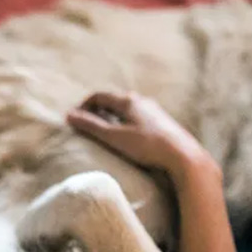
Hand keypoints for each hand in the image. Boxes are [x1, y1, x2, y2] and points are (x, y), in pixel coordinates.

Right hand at [67, 91, 212, 179]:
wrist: (182, 155)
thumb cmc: (146, 145)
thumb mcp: (114, 136)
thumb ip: (91, 126)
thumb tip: (69, 116)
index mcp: (128, 100)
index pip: (99, 95)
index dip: (83, 106)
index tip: (74, 119)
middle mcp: (141, 100)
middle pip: (112, 100)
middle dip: (95, 110)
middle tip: (85, 125)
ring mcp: (152, 110)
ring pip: (124, 108)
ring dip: (109, 116)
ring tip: (101, 132)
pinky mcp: (160, 122)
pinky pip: (135, 116)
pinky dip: (122, 122)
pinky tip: (123, 137)